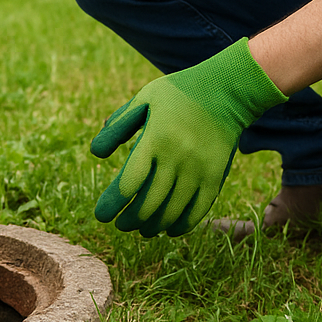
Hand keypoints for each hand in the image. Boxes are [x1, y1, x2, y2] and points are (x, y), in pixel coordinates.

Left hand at [90, 38, 284, 236]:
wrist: (226, 91)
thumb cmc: (177, 94)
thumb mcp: (144, 99)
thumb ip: (119, 125)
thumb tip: (96, 153)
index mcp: (155, 138)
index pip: (129, 182)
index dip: (113, 203)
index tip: (101, 215)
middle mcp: (177, 157)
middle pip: (149, 203)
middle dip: (130, 220)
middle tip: (120, 225)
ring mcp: (198, 169)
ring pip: (172, 212)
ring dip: (153, 226)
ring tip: (141, 229)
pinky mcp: (215, 176)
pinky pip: (198, 211)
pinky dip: (182, 225)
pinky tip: (170, 230)